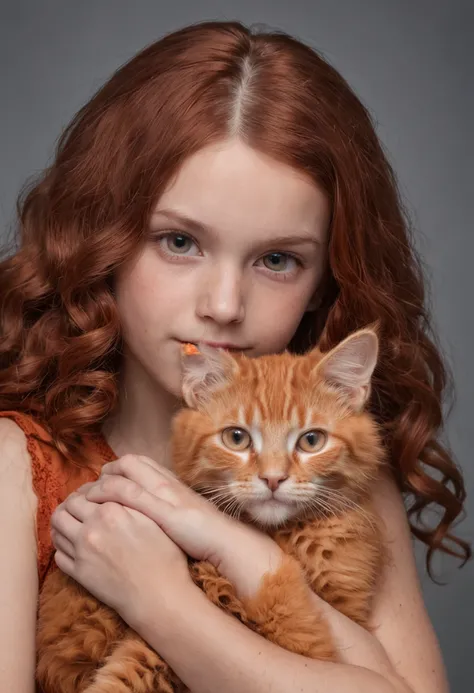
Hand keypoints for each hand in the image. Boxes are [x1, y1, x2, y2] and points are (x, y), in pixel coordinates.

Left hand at [50, 479, 192, 625]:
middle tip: (77, 509)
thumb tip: (111, 491)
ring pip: (56, 530)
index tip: (90, 496)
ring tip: (71, 524)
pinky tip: (72, 546)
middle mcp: (92, 528)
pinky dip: (61, 547)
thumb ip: (127, 501)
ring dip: (61, 524)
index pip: (83, 493)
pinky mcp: (79, 573)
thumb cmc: (163, 555)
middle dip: (68, 506)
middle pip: (64, 509)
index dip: (85, 492)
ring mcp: (82, 552)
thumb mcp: (151, 518)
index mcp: (111, 510)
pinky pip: (58, 555)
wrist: (159, 595)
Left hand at [86, 454, 284, 597]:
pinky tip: (96, 506)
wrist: (227, 543)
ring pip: (124, 475)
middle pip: (129, 463)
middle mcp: (167, 483)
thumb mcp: (186, 512)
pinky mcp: (163, 512)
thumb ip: (168, 505)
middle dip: (106, 471)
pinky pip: (129, 495)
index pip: (140, 461)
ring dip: (101, 483)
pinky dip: (109, 495)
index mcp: (173, 482)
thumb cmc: (208, 533)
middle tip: (92, 487)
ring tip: (86, 497)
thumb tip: (151, 507)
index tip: (106, 477)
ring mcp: (165, 495)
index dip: (118, 466)